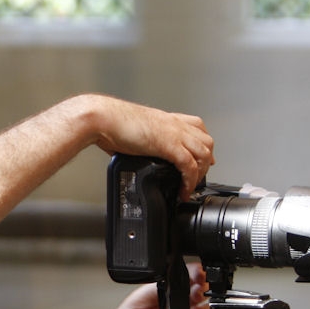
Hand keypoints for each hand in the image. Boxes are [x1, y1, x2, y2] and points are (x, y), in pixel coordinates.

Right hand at [77, 95, 215, 199]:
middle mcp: (174, 124)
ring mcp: (173, 133)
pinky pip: (189, 165)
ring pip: (204, 153)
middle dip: (206, 162)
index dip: (203, 144)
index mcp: (166, 120)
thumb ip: (140, 143)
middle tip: (197, 178)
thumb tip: (132, 155)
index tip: (201, 160)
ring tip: (190, 187)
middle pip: (207, 141)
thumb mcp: (133, 132)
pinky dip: (189, 181)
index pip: (198, 126)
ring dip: (200, 174)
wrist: (102, 118)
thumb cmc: (110, 123)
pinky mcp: (168, 144)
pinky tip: (183, 190)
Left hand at [102, 262, 222, 308]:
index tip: (197, 276)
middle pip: (202, 295)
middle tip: (195, 294)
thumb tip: (175, 277)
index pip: (190, 280)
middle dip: (201, 293)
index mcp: (169, 292)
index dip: (196, 277)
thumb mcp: (139, 298)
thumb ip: (159, 287)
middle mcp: (180, 306)